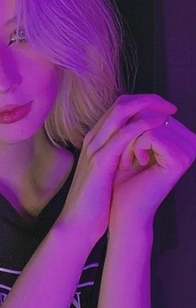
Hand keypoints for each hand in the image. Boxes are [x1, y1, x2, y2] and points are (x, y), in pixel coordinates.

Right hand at [59, 94, 178, 243]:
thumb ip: (119, 155)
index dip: (142, 103)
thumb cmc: (96, 199)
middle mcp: (93, 138)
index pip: (118, 108)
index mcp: (95, 140)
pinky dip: (142, 126)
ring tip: (169, 113)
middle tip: (170, 107)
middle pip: (120, 104)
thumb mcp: (108, 171)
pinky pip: (122, 135)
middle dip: (148, 100)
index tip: (164, 110)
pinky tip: (158, 127)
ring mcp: (94, 148)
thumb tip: (140, 147)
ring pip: (120, 113)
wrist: (78, 221)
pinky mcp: (99, 161)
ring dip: (147, 107)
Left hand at [109, 110, 195, 231]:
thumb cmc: (120, 178)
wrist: (119, 209)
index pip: (149, 108)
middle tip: (123, 159)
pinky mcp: (181, 159)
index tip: (123, 150)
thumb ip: (139, 121)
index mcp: (178, 135)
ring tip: (127, 163)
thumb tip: (142, 98)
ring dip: (128, 142)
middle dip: (127, 132)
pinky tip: (136, 164)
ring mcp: (188, 149)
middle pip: (149, 113)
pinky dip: (135, 147)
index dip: (128, 124)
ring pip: (148, 122)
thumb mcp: (128, 143)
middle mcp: (188, 140)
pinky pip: (151, 134)